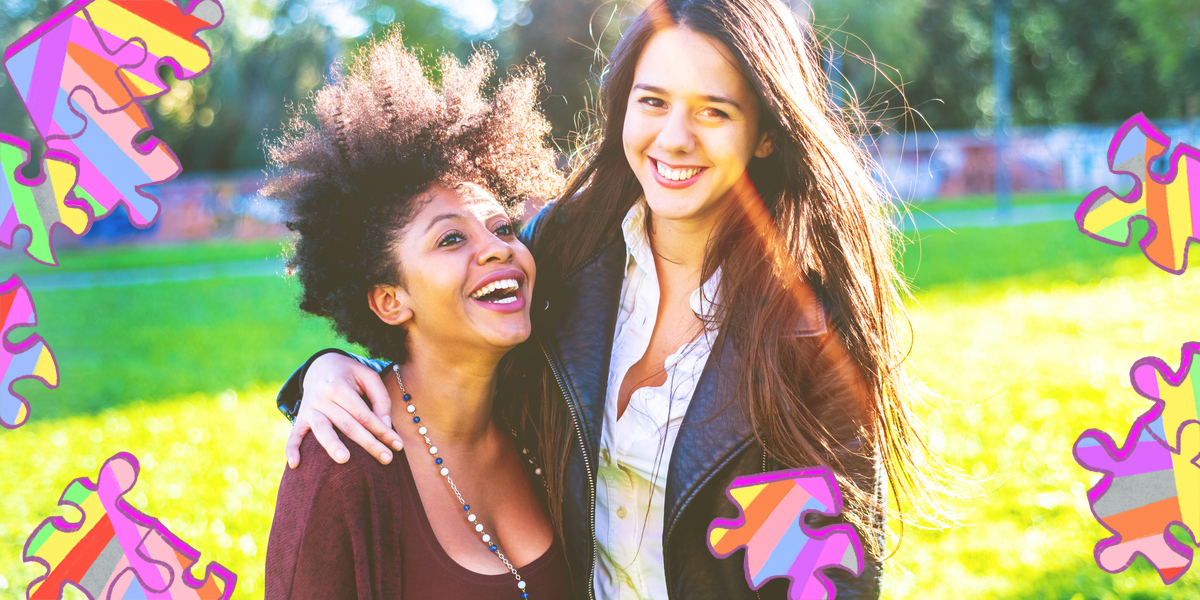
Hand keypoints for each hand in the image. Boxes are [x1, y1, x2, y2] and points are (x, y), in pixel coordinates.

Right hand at [286, 353, 402, 467]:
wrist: (321, 366)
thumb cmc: (350, 374)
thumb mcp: (368, 376)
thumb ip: (380, 399)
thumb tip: (385, 425)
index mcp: (339, 386)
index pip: (364, 414)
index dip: (382, 430)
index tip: (397, 445)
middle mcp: (322, 398)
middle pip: (347, 425)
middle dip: (369, 443)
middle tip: (386, 459)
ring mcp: (309, 409)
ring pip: (322, 430)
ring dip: (332, 446)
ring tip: (345, 460)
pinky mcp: (301, 418)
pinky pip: (294, 435)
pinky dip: (292, 449)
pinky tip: (295, 465)